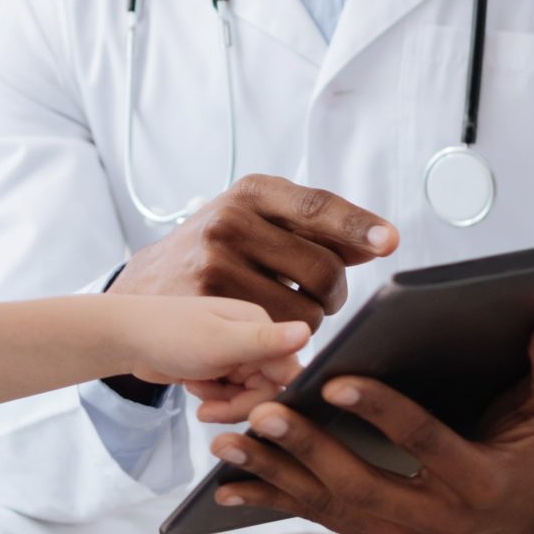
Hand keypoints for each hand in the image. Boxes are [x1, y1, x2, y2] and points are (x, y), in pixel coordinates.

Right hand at [109, 175, 397, 330]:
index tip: (389, 241)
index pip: (317, 206)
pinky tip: (267, 332)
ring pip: (305, 311)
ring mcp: (215, 262)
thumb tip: (377, 242)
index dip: (357, 226)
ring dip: (310, 322)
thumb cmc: (216, 252)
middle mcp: (231, 220)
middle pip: (323, 269)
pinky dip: (284, 341)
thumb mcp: (257, 223)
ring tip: (286, 314)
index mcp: (252, 192)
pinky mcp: (207, 304)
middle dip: (335, 294)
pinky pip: (275, 335)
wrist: (144, 287)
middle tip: (322, 298)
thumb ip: (314, 230)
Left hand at [114, 297, 310, 395]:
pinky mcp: (217, 368)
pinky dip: (212, 398)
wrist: (124, 339)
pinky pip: (229, 395)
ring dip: (223, 402)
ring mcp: (234, 354)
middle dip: (239, 404)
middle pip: (267, 389)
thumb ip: (264, 343)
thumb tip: (309, 331)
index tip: (244, 408)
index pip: (287, 373)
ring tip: (196, 391)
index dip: (269, 397)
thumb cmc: (168, 334)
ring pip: (248, 395)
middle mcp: (251, 338)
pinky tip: (192, 386)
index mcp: (259, 325)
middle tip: (208, 409)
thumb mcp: (219, 343)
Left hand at [205, 323, 533, 533]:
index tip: (333, 380)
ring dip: (273, 477)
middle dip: (308, 449)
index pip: (423, 442)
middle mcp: (438, 520)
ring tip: (225, 446)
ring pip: (330, 507)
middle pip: (362, 483)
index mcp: (479, 482)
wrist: (533, 510)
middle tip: (262, 413)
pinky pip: (320, 519)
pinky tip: (228, 487)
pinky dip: (273, 501)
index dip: (380, 411)